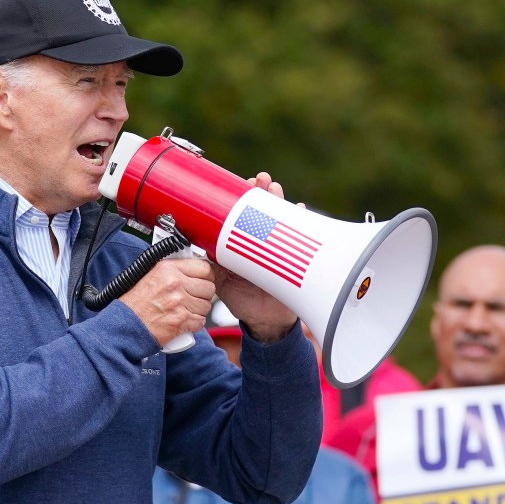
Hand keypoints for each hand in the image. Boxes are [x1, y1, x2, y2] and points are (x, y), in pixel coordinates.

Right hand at [120, 258, 216, 345]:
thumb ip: (172, 270)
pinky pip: (201, 321)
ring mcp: (179, 302)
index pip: (204, 267)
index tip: (202, 281)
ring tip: (184, 310)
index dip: (206, 276)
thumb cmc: (135, 303)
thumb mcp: (150, 275)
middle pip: (209, 287)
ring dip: (198, 310)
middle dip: (203, 295)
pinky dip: (194, 324)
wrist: (125, 325)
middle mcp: (175, 283)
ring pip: (206, 305)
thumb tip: (192, 266)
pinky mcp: (181, 320)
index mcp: (167, 268)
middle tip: (192, 298)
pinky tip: (183, 322)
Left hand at [212, 172, 298, 343]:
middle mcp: (262, 243)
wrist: (265, 323)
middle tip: (260, 180)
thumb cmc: (244, 301)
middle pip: (264, 211)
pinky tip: (301, 211)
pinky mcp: (293, 260)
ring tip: (275, 189)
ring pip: (281, 219)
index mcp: (244, 245)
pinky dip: (302, 224)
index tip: (240, 185)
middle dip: (263, 193)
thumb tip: (202, 248)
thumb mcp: (224, 282)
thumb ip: (214, 265)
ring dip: (280, 202)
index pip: (243, 216)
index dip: (242, 200)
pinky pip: (299, 238)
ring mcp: (279, 249)